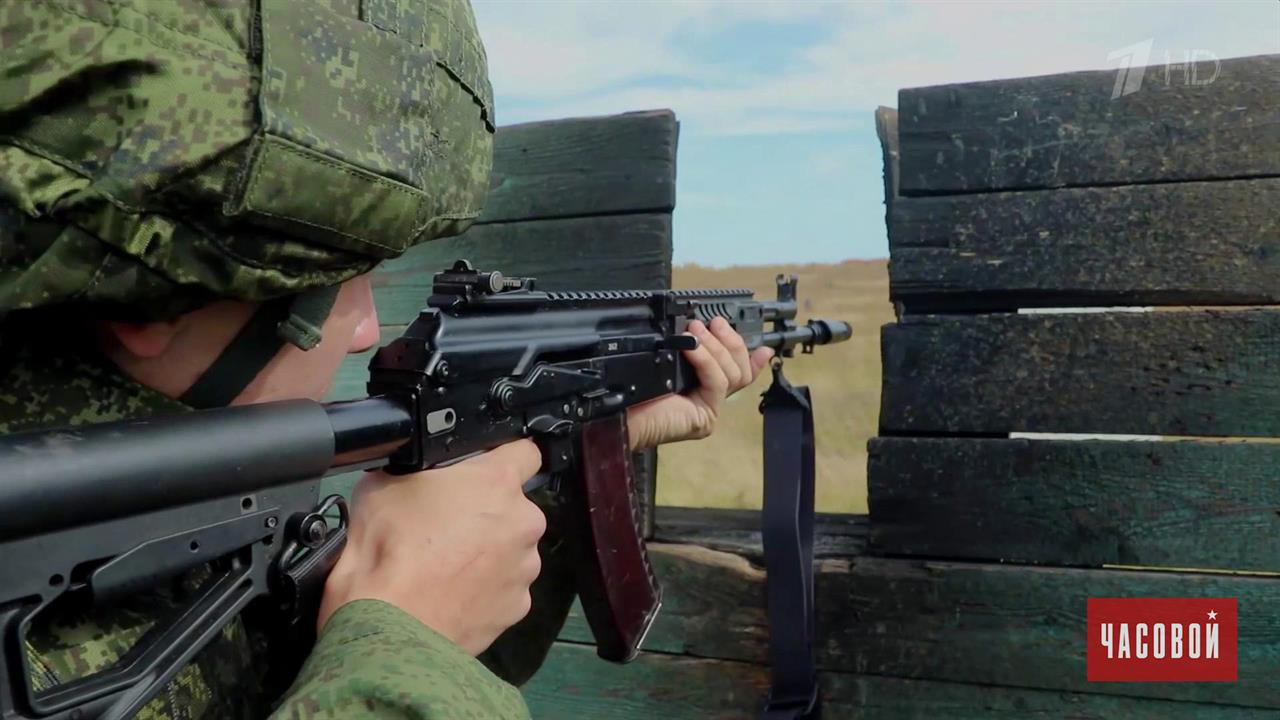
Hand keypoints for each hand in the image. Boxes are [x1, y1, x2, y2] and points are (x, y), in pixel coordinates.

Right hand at [319, 440, 545, 654]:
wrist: (387, 622)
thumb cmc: (387, 547)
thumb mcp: (384, 482)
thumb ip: (417, 470)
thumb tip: (419, 473)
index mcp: (498, 483)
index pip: (525, 452)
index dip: (504, 456)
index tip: (487, 469)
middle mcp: (523, 523)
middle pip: (514, 509)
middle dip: (488, 514)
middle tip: (448, 528)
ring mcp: (524, 569)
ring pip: (512, 551)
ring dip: (489, 554)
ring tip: (446, 569)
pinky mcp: (517, 608)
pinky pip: (504, 590)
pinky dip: (485, 591)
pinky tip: (452, 596)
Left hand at [627, 316, 773, 449]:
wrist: (617, 416)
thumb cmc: (633, 390)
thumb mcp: (664, 362)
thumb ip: (687, 350)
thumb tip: (699, 328)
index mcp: (701, 389)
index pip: (737, 374)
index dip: (753, 359)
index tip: (764, 347)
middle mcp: (708, 401)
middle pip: (740, 370)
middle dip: (731, 341)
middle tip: (714, 322)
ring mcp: (708, 410)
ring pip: (732, 374)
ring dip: (715, 346)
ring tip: (696, 330)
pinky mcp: (704, 417)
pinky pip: (717, 381)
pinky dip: (705, 360)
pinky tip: (691, 348)